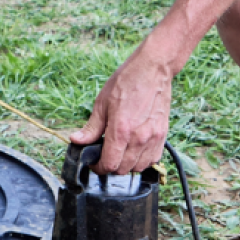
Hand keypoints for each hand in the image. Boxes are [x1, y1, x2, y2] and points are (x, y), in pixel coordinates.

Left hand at [69, 46, 175, 174]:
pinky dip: (143, 160)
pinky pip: (153, 160)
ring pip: (139, 168)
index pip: (109, 164)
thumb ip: (91, 127)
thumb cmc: (126, 82)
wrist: (153, 69)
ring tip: (120, 153)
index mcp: (121, 130)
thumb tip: (76, 140)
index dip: (99, 167)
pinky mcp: (163, 135)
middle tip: (105, 155)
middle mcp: (139, 138)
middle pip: (123, 169)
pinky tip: (135, 150)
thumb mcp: (102, 102)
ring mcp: (153, 138)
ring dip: (127, 165)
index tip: (94, 162)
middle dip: (111, 167)